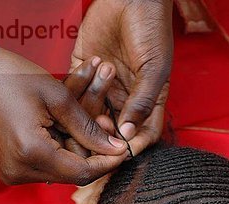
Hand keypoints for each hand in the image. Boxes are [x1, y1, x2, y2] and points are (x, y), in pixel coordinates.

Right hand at [0, 24, 127, 184]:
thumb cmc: (13, 77)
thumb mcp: (58, 97)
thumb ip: (89, 128)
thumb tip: (116, 149)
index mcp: (31, 153)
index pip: (82, 172)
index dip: (107, 162)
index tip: (124, 149)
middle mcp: (20, 172)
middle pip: (72, 174)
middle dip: (93, 152)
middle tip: (106, 127)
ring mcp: (13, 174)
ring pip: (62, 171)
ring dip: (78, 150)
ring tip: (88, 123)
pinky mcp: (11, 170)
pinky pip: (47, 167)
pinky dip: (62, 150)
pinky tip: (67, 130)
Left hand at [72, 0, 173, 154]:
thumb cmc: (151, 28)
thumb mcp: (154, 69)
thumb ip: (142, 102)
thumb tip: (129, 134)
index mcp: (146, 103)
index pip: (140, 136)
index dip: (130, 147)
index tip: (119, 149)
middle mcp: (123, 100)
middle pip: (110, 132)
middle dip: (103, 134)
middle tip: (98, 128)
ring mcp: (103, 88)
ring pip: (90, 114)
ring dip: (91, 107)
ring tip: (99, 87)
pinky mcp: (83, 73)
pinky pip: (74, 92)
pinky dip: (78, 87)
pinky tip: (90, 68)